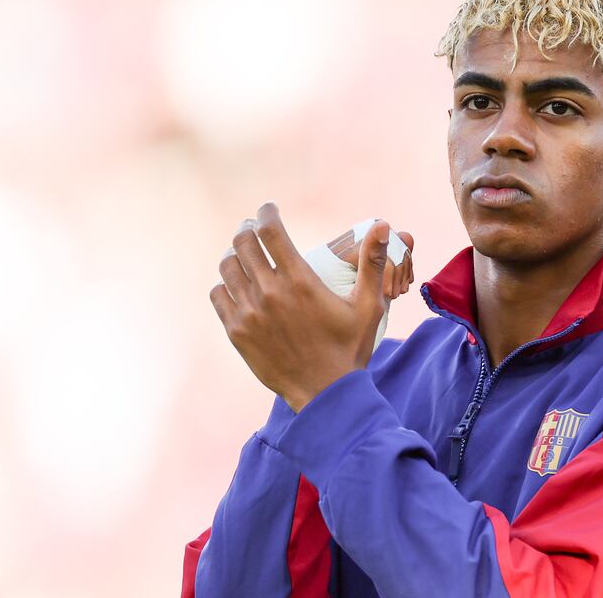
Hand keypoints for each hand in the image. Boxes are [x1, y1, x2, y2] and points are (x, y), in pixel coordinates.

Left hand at [209, 202, 407, 412]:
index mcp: (300, 281)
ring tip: (245, 255)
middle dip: (248, 228)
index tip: (269, 209)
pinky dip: (225, 284)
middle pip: (243, 243)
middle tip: (254, 228)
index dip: (267, 213)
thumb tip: (383, 225)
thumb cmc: (350, 347)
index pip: (271, 231)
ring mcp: (249, 313)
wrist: (325, 393)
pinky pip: (219, 294)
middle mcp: (270, 293)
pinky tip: (238, 285)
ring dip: (235, 255)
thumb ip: (372, 262)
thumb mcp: (369, 305)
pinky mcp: (237, 332)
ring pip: (227, 267)